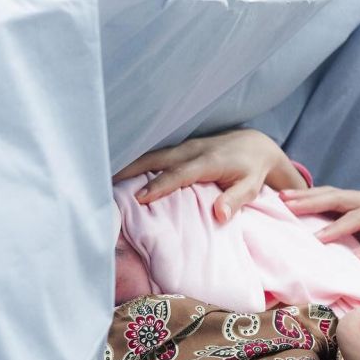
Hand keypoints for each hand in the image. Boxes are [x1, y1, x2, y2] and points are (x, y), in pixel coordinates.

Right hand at [113, 129, 306, 222]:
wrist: (255, 144)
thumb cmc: (253, 170)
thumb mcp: (251, 187)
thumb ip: (236, 200)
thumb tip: (220, 215)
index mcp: (209, 161)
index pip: (180, 174)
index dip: (160, 186)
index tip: (140, 198)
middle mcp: (193, 150)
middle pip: (157, 159)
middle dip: (131, 170)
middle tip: (105, 183)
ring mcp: (185, 147)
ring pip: (153, 155)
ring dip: (130, 165)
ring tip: (104, 178)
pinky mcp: (181, 148)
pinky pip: (156, 156)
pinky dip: (138, 163)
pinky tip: (121, 174)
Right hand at [278, 186, 359, 274]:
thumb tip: (357, 258)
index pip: (358, 218)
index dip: (336, 228)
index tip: (315, 239)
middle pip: (341, 198)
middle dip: (313, 202)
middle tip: (287, 205)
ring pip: (333, 194)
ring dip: (307, 196)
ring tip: (282, 198)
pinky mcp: (356, 202)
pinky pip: (332, 198)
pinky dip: (312, 198)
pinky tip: (293, 199)